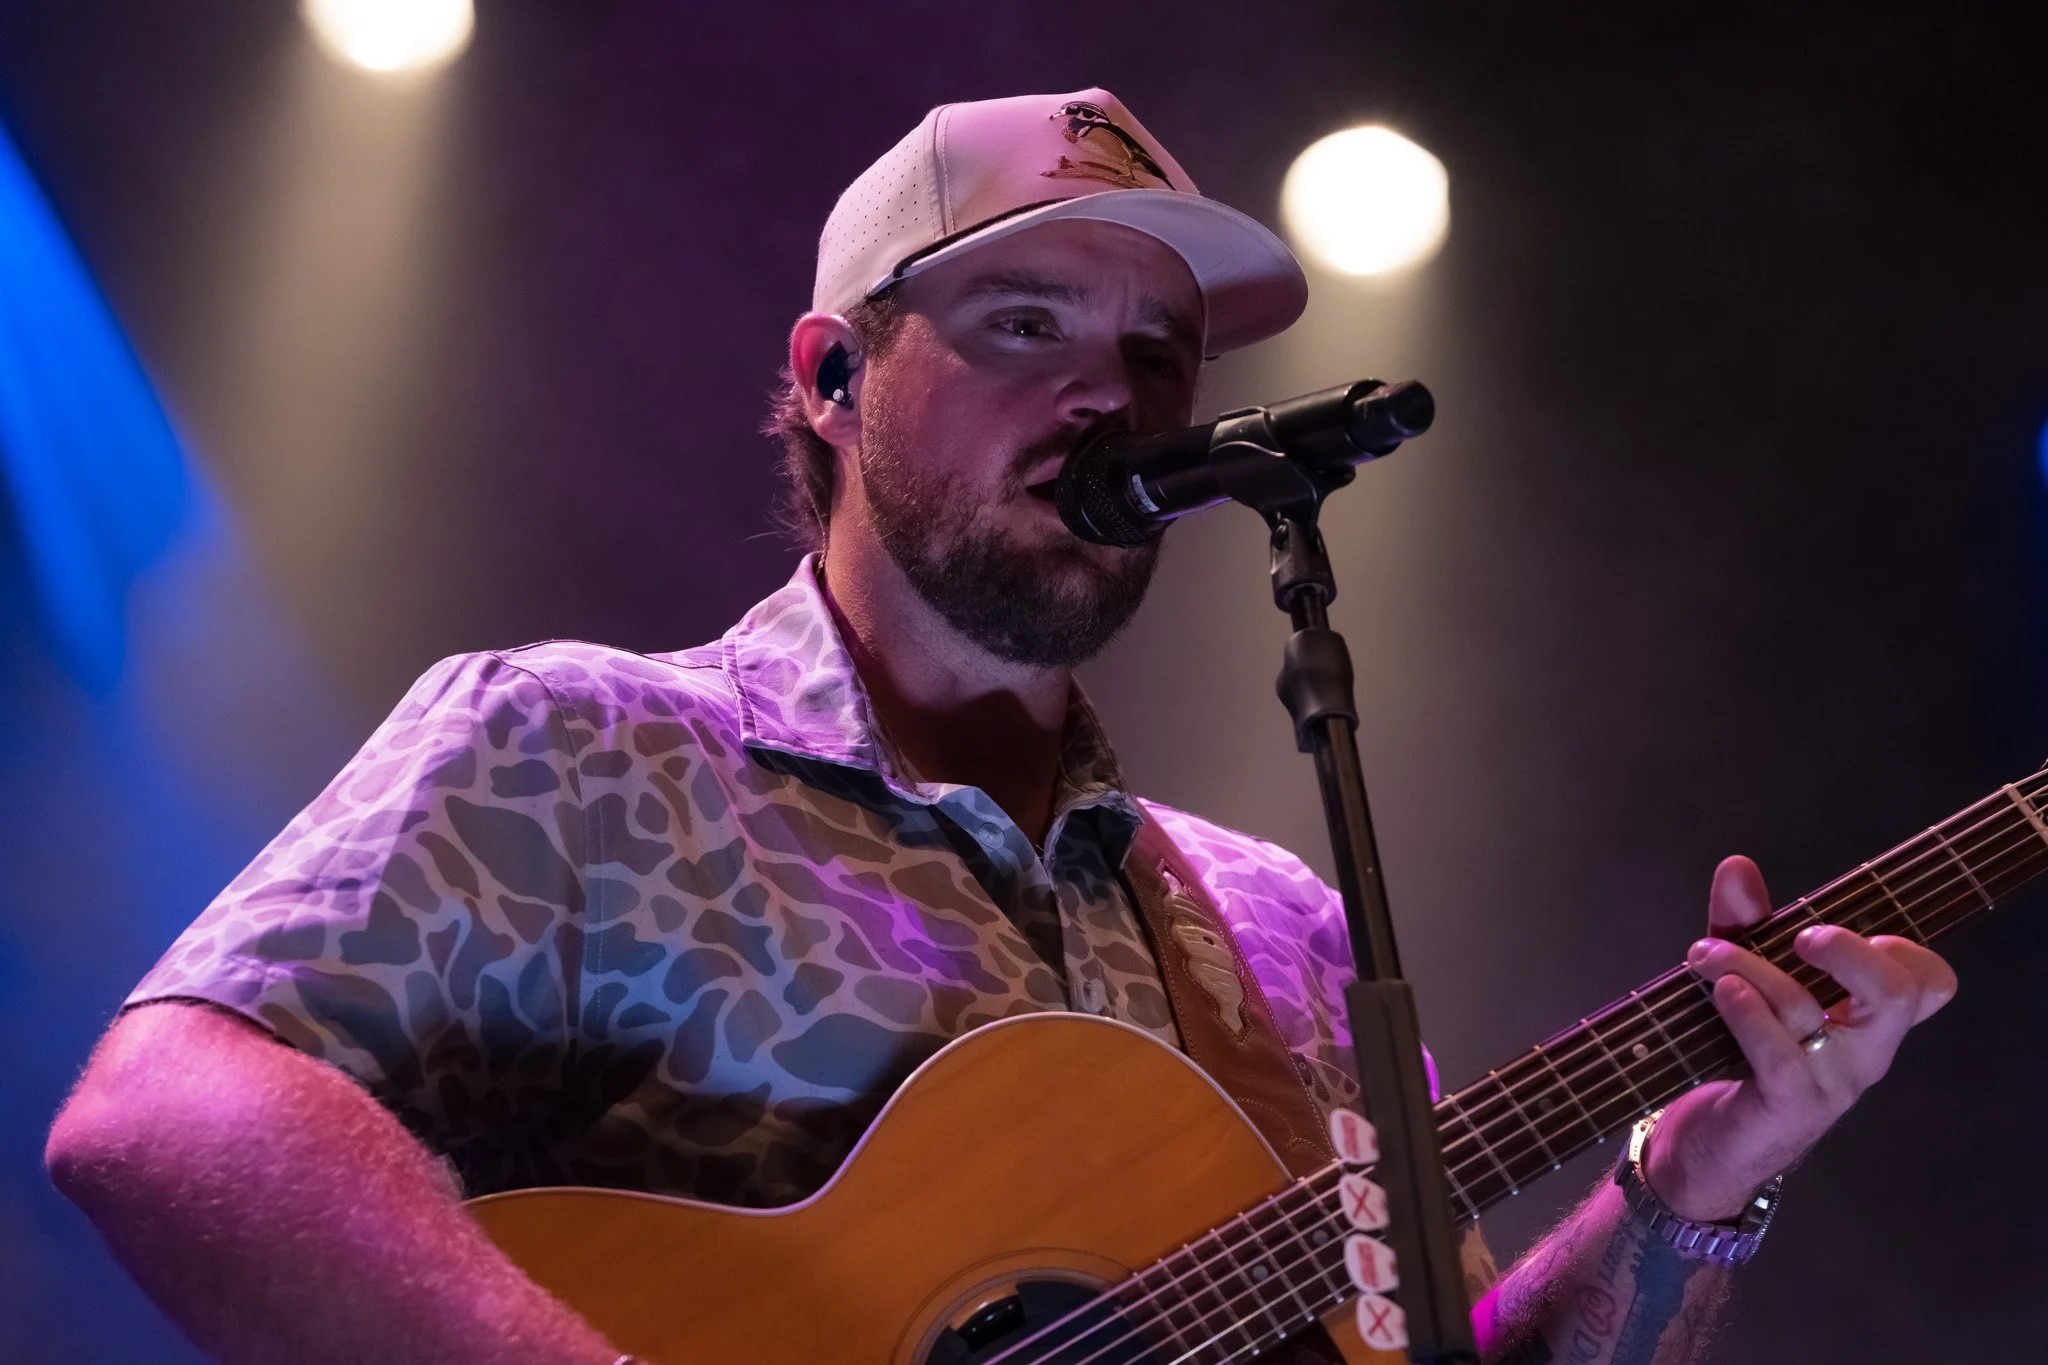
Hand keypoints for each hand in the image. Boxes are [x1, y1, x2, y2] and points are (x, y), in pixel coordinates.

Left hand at [1642, 855, 1956, 1220]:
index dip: (1904, 948)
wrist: (1705, 1152)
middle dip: (1850, 950)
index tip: (1837, 925)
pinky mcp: (1788, 1106)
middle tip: (1803, 935)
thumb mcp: (1743, 981)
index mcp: (1866, 1021)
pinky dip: (1747, 1013)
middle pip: (1895, 992)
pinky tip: (1721, 990)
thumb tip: (1738, 866)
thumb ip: (1745, 927)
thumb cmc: (1737, 1058)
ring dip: (1749, 966)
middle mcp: (1862, 1051)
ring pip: (1807, 1009)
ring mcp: (1829, 1082)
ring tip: (1705, 953)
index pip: (1929, 984)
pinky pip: (1778, 1053)